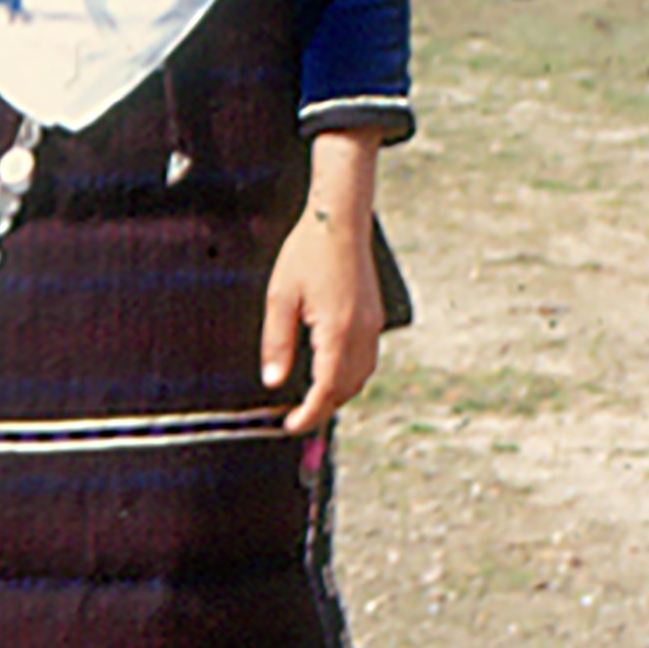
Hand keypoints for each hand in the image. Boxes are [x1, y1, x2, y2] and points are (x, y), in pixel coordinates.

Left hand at [261, 133, 384, 436]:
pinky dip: (349, 374)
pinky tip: (330, 369)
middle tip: (296, 416)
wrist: (340, 221)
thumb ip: (277, 343)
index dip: (310, 414)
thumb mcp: (280, 297)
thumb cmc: (308, 253)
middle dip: (323, 407)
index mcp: (338, 331)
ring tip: (311, 398)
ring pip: (361, 376)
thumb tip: (273, 381)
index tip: (292, 426)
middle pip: (346, 389)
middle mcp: (362, 334)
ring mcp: (373, 326)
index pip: (326, 389)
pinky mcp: (374, 317)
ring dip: (338, 392)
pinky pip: (366, 359)